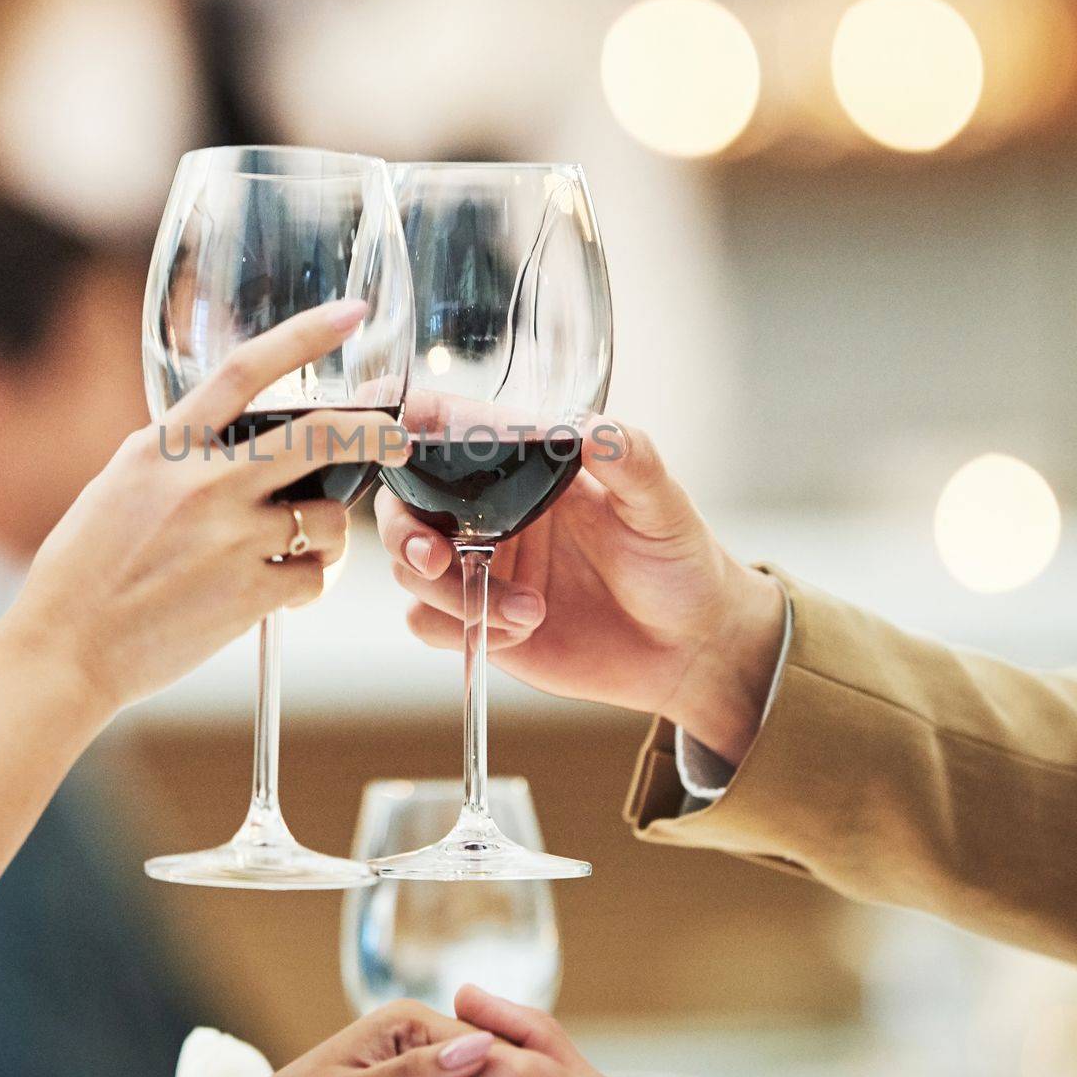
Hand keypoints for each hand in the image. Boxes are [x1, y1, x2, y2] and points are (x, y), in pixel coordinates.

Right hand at [0, 300, 403, 722]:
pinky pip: (314, 577)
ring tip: (302, 547)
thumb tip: (230, 437)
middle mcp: (204, 482)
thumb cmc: (85, 570)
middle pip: (320, 436)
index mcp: (165, 445)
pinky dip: (308, 582)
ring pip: (330, 519)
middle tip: (400, 438)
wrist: (64, 648)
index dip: (306, 335)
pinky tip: (279, 590)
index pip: (245, 369)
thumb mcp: (121, 483)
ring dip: (331, 532)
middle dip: (376, 432)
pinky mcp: (248, 595)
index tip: (352, 314)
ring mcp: (230, 538)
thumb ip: (178, 454)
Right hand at [375, 421, 784, 763]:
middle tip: (434, 558)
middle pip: (405, 506)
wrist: (689, 648)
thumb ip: (629, 461)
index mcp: (523, 466)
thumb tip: (593, 429)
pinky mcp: (480, 619)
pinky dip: (460, 629)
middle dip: (404, 532)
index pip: (445, 430)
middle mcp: (491, 512)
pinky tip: (516, 633)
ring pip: (411, 570)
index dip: (404, 428)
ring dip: (450, 593)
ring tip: (524, 612)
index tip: (387, 435)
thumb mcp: (662, 505)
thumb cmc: (679, 562)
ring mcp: (481, 566)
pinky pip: (428, 623)